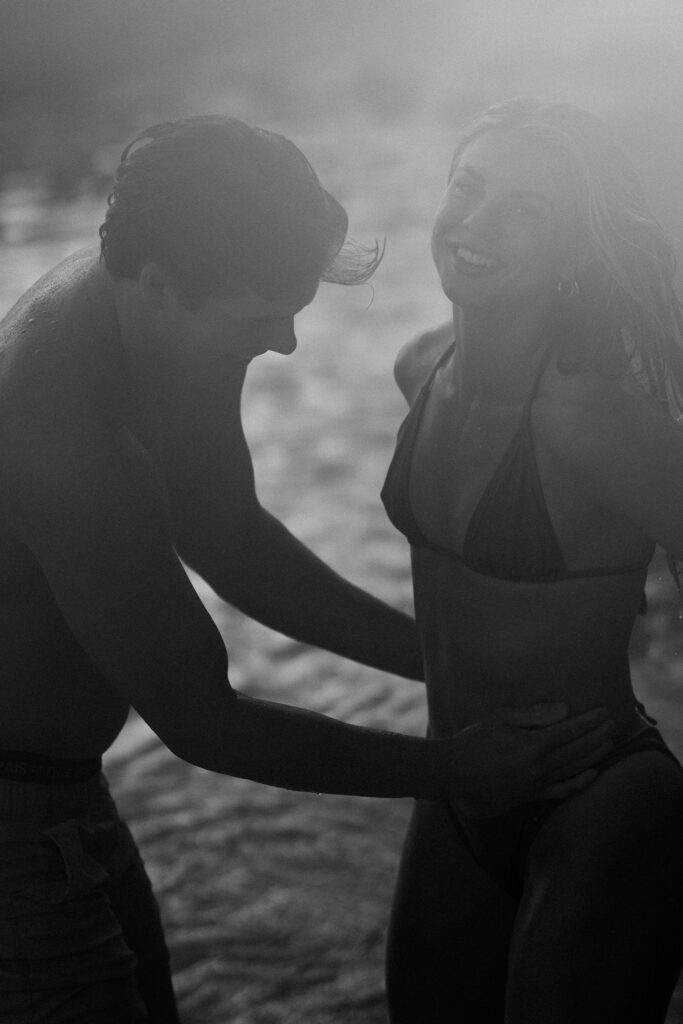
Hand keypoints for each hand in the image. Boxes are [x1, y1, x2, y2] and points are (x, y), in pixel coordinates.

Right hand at [440, 703, 613, 818]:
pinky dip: (580, 783)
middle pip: (577, 749)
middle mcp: (539, 767)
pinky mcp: (531, 795)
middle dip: (598, 735)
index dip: (589, 721)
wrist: (453, 774)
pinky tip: (592, 774)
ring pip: (574, 768)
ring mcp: (537, 783)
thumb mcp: (500, 718)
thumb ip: (534, 715)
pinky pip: (562, 790)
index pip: (570, 731)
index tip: (604, 712)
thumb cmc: (473, 741)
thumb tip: (565, 710)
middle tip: (613, 724)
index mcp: (532, 745)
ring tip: (609, 743)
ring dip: (594, 755)